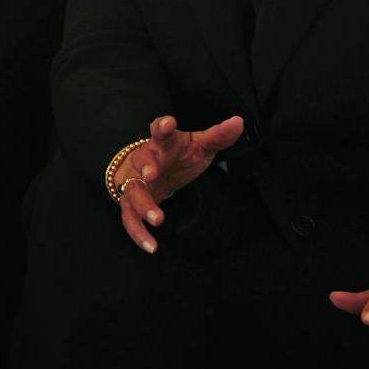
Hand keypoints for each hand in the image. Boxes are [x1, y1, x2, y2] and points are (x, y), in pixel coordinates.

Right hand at [113, 114, 244, 253]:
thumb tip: (239, 122)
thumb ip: (217, 136)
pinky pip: (130, 218)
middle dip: (144, 167)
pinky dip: (139, 234)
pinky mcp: (132, 203)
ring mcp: (135, 183)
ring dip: (143, 205)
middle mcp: (144, 160)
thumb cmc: (177, 155)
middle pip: (140, 161)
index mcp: (162, 143)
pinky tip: (152, 247)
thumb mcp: (198, 145)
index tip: (168, 124)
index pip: (159, 130)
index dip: (162, 126)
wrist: (151, 169)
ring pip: (133, 192)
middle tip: (151, 175)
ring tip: (157, 219)